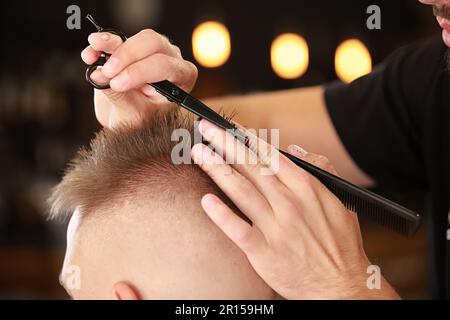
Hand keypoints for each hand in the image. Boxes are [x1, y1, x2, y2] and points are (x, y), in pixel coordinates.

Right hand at [81, 29, 197, 127]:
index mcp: (182, 77)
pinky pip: (116, 38)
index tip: (118, 84)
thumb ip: (120, 95)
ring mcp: (152, 51)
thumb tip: (100, 76)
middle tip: (108, 73)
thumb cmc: (143, 120)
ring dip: (111, 44)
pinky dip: (100, 44)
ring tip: (93, 57)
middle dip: (126, 56)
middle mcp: (171, 59)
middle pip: (152, 43)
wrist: (131, 119)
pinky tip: (90, 55)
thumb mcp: (134, 115)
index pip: (164, 65)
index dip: (140, 71)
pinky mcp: (130, 47)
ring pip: (133, 37)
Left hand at [191, 120, 399, 298]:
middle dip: (225, 144)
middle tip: (205, 128)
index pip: (270, 155)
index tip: (228, 127)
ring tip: (198, 153)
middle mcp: (289, 203)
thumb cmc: (340, 242)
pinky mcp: (264, 252)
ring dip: (217, 169)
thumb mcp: (340, 198)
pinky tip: (205, 200)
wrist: (341, 285)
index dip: (246, 138)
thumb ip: (320, 168)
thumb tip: (294, 149)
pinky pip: (238, 229)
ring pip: (241, 190)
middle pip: (251, 166)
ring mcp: (276, 227)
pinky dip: (221, 214)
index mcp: (306, 187)